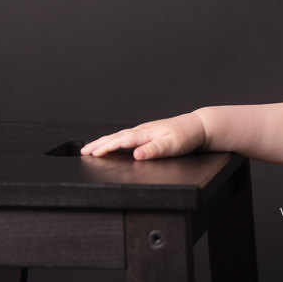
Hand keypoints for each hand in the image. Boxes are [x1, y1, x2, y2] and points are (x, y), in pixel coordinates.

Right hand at [80, 113, 206, 159]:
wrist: (199, 126)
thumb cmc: (187, 136)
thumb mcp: (172, 145)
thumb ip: (154, 150)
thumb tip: (136, 155)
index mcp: (145, 133)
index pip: (120, 140)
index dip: (105, 147)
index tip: (91, 154)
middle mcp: (143, 130)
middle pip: (116, 136)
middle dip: (98, 144)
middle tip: (83, 151)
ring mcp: (145, 130)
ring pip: (120, 136)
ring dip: (104, 141)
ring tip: (92, 147)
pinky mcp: (149, 133)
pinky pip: (127, 136)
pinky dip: (115, 140)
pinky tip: (114, 143)